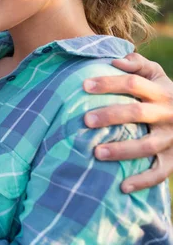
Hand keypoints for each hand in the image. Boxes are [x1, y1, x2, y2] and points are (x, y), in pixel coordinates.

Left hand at [83, 52, 172, 192]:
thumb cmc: (161, 93)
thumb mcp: (156, 74)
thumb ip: (138, 64)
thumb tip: (116, 60)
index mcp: (161, 92)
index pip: (133, 83)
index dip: (109, 82)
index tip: (83, 85)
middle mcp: (168, 114)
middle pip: (137, 113)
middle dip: (110, 115)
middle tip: (85, 120)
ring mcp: (172, 138)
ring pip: (148, 145)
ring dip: (122, 150)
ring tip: (96, 153)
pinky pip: (159, 173)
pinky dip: (142, 182)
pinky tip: (122, 187)